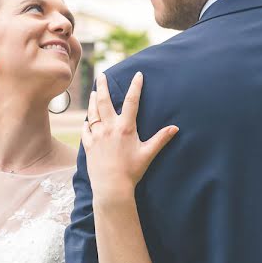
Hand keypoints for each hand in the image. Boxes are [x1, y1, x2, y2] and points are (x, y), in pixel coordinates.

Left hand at [82, 72, 178, 203]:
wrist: (111, 187)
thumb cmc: (132, 171)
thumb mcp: (148, 154)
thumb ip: (161, 139)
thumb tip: (175, 128)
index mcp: (125, 128)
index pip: (131, 102)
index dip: (135, 86)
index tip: (138, 75)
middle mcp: (109, 128)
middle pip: (104, 101)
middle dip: (103, 86)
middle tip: (102, 75)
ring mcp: (97, 136)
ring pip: (92, 113)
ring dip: (93, 101)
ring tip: (94, 92)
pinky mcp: (89, 145)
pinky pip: (86, 130)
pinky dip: (87, 123)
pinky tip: (88, 120)